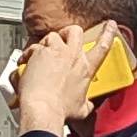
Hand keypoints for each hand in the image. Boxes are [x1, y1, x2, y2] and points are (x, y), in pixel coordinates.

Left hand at [13, 20, 116, 135]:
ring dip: (47, 43)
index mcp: (85, 68)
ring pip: (52, 36)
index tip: (110, 25)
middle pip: (75, 31)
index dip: (108, 33)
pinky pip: (33, 47)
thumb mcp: (81, 110)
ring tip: (41, 53)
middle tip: (64, 37)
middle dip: (69, 32)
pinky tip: (25, 62)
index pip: (102, 47)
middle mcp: (72, 56)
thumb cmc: (60, 110)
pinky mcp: (38, 53)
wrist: (43, 109)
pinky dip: (28, 54)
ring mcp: (55, 52)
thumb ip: (86, 104)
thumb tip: (88, 106)